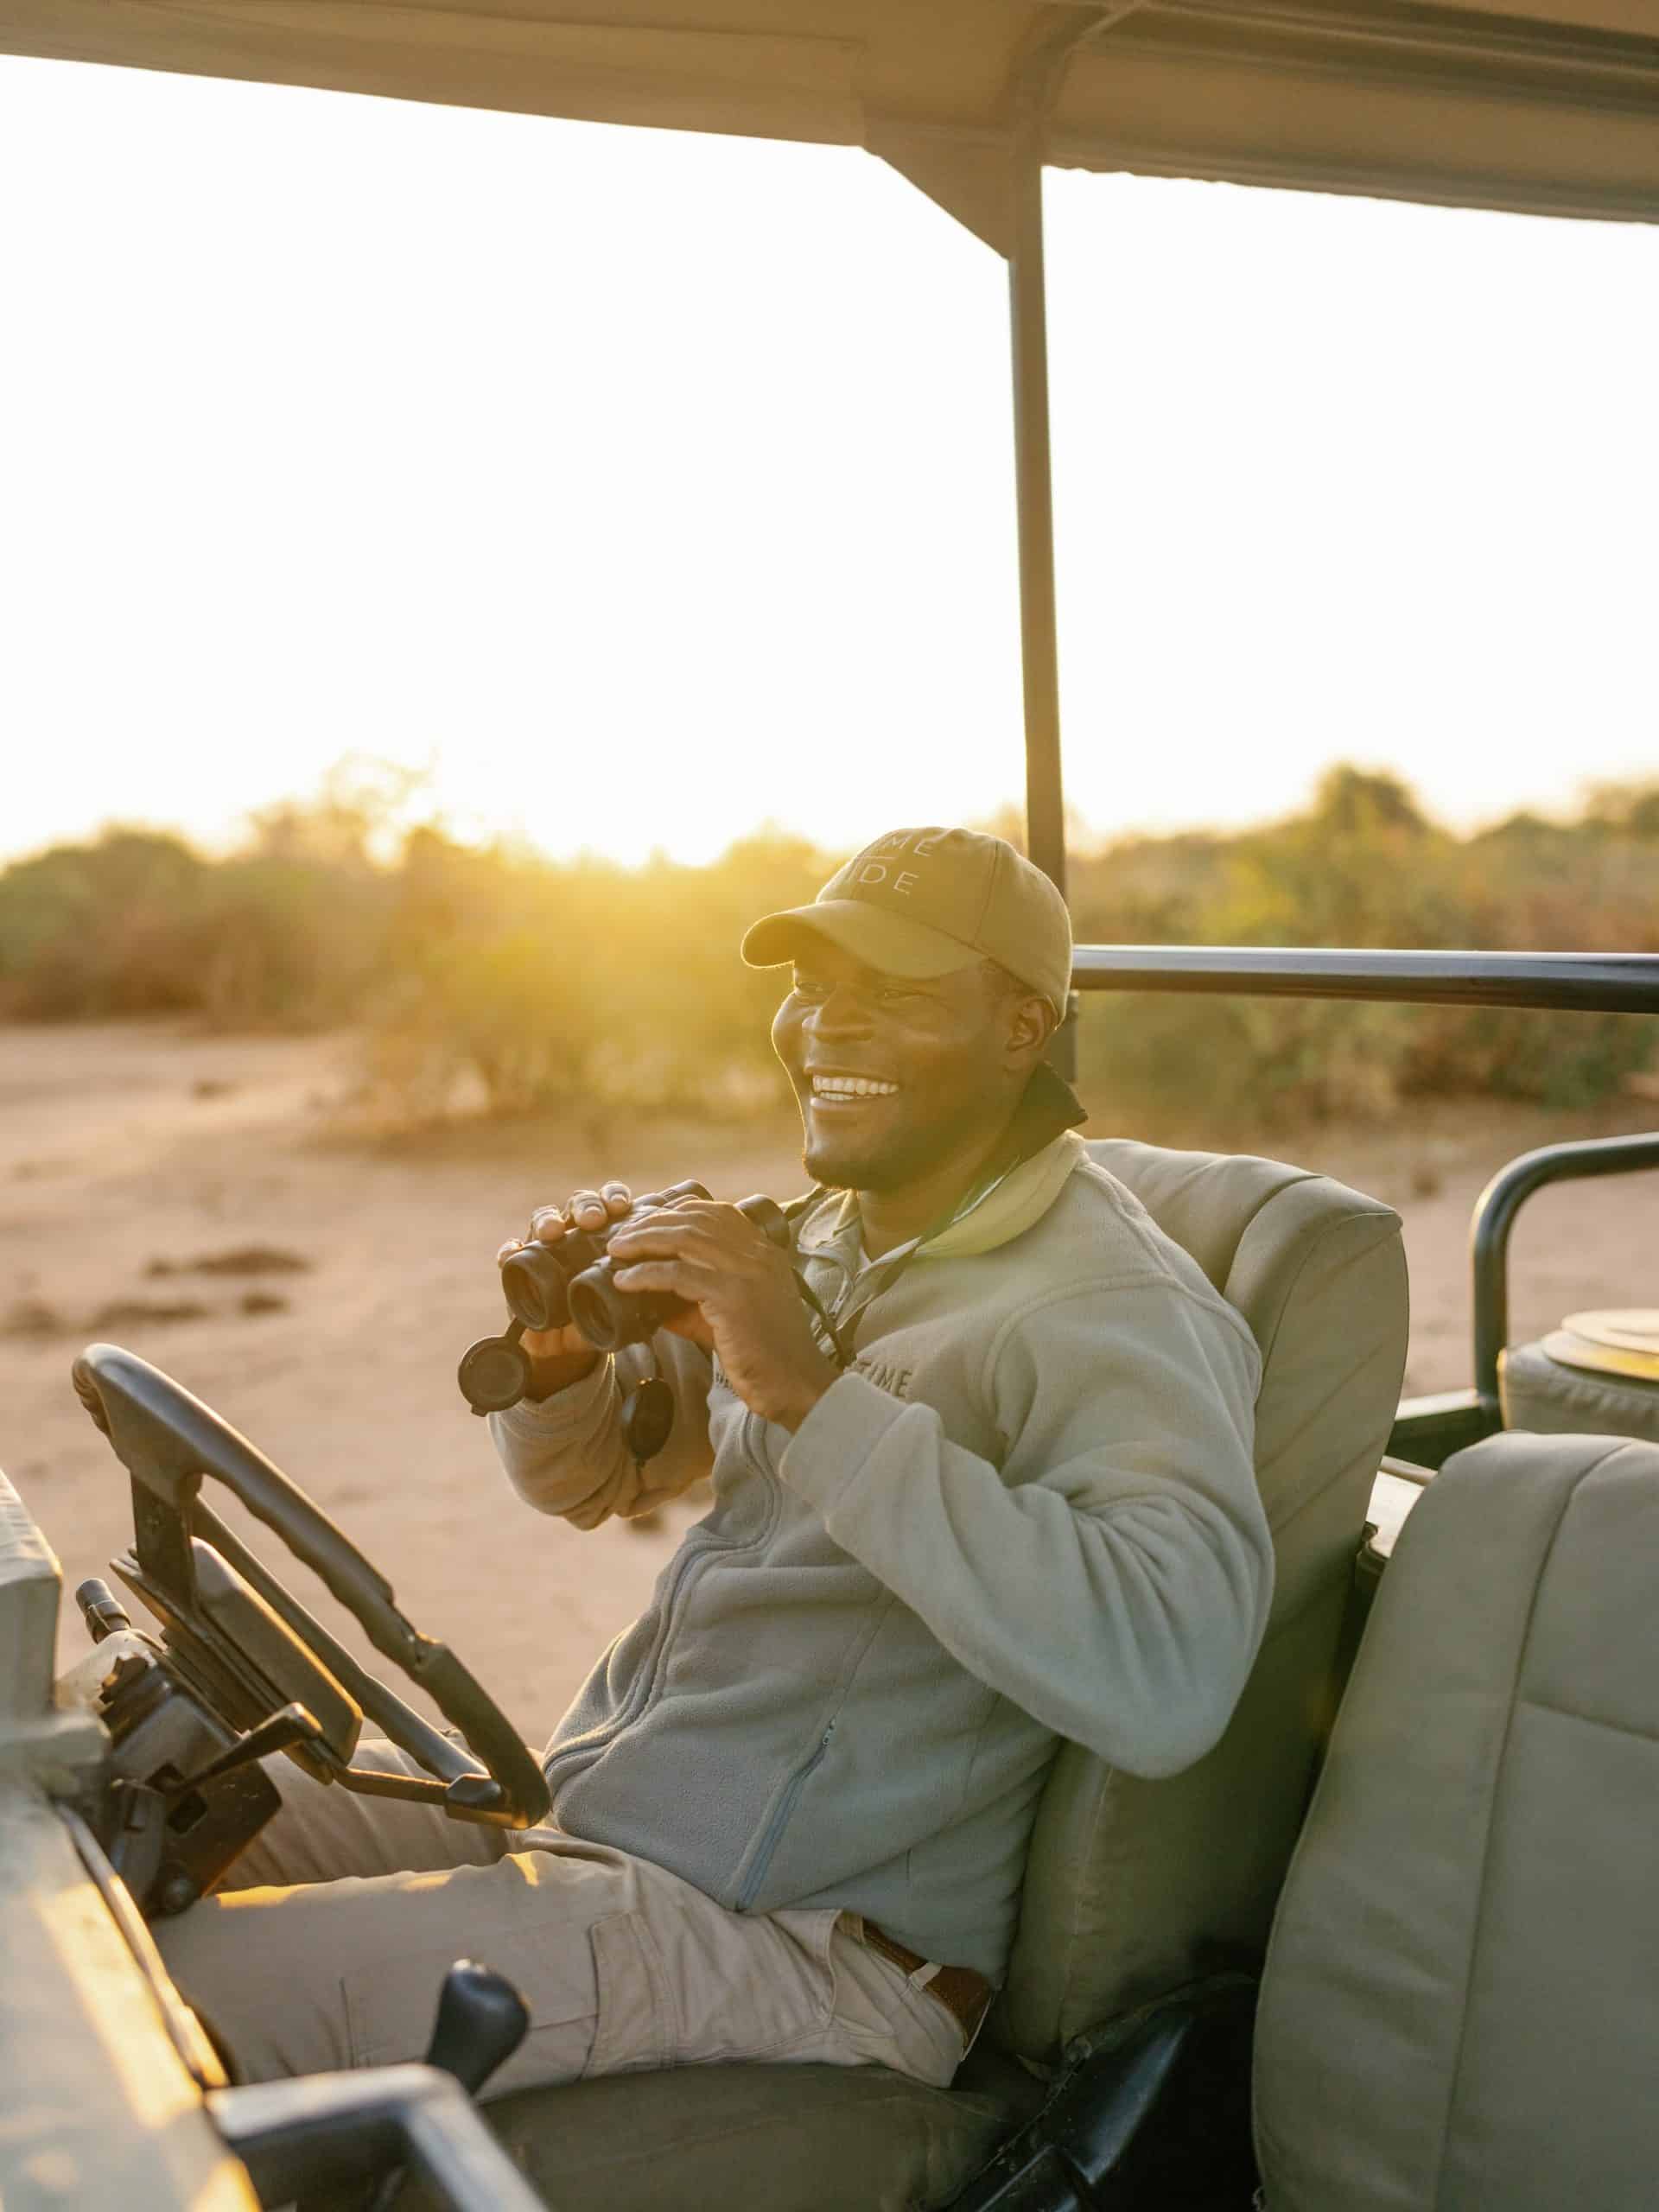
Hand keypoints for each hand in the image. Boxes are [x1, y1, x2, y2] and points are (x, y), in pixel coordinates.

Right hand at [496, 1181, 633, 1398]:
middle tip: (593, 1219)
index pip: (609, 1202)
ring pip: (544, 1219)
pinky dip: (510, 1250)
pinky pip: (512, 1253)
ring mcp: (544, 1246)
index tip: (623, 1206)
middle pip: (578, 1205)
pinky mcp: (519, 1267)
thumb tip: (678, 1286)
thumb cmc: (602, 1311)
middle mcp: (573, 1232)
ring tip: (553, 1231)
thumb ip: (647, 1289)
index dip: (615, 1198)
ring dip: (547, 1219)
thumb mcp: (628, 1298)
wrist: (568, 1343)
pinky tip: (512, 1252)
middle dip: (585, 1207)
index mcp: (604, 1231)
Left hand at [606, 1200, 839, 1429]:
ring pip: (684, 1238)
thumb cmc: (764, 1355)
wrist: (795, 1385)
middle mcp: (758, 1254)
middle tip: (622, 1236)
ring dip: (643, 1240)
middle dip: (652, 1222)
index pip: (716, 1212)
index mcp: (763, 1253)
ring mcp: (746, 1272)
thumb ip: (695, 1300)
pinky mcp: (732, 1296)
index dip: (676, 1212)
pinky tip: (625, 1281)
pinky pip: (678, 1274)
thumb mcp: (730, 1316)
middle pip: (695, 1218)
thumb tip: (649, 1295)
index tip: (646, 1224)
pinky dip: (645, 1274)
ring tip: (617, 1249)